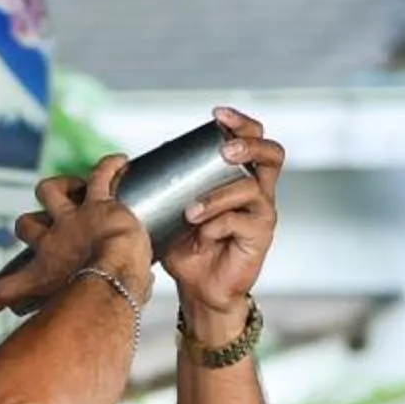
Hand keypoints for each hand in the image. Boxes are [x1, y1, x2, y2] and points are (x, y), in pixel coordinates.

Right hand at [0, 154, 151, 315]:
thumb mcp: (84, 316)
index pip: (2, 289)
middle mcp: (50, 244)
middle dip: (32, 227)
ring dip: (56, 189)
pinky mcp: (97, 203)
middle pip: (25, 225)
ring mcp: (71, 220)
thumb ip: (97, 312)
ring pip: (48, 191)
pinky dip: (109, 167)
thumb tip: (120, 317)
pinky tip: (120, 161)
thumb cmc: (106, 301)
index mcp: (43, 274)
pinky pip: (99, 176)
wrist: (115, 277)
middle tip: (49, 233)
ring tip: (69, 192)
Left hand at [157, 108, 283, 339]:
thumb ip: (164, 186)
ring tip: (191, 211)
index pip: (253, 138)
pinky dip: (217, 224)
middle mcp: (257, 191)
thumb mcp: (172, 210)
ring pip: (252, 188)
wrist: (198, 288)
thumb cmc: (186, 246)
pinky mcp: (260, 236)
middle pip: (272, 153)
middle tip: (224, 150)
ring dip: (218, 195)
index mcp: (240, 177)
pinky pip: (242, 220)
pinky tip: (202, 235)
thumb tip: (132, 162)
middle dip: (248, 145)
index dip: (241, 123)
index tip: (216, 115)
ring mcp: (261, 213)